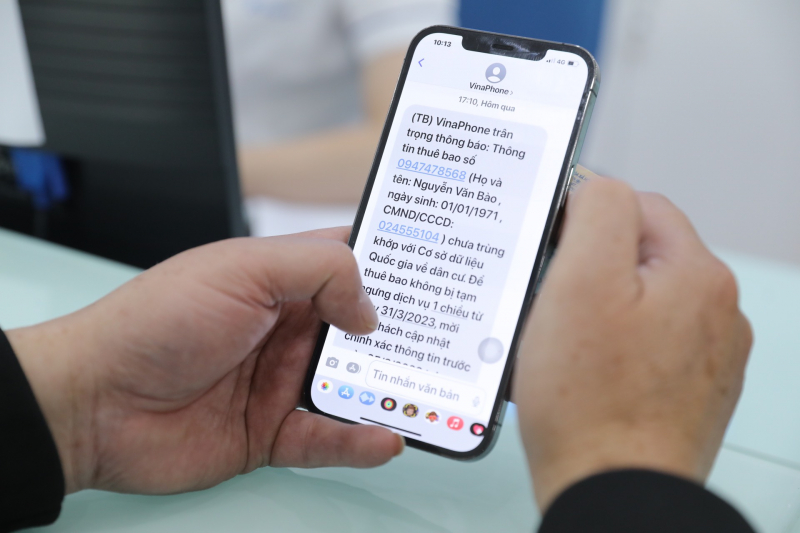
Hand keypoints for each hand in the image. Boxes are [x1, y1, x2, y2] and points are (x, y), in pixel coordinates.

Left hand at [8, 228, 403, 493]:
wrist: (93, 403)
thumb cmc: (154, 322)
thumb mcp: (242, 270)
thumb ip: (318, 271)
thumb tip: (371, 308)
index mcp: (281, 280)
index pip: (350, 265)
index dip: (394, 267)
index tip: (439, 272)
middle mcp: (287, 330)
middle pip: (364, 333)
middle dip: (404, 337)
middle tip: (453, 342)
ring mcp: (280, 383)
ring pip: (353, 388)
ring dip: (390, 392)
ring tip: (431, 395)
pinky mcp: (272, 434)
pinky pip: (327, 440)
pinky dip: (358, 441)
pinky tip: (383, 437)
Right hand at [515, 179, 751, 509]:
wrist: (613, 493)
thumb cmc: (592, 402)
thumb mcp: (579, 282)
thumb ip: (597, 212)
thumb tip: (600, 187)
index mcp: (698, 275)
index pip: (637, 205)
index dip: (584, 222)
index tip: (553, 252)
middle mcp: (715, 312)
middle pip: (640, 256)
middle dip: (592, 272)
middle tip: (556, 310)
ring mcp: (706, 356)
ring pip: (642, 303)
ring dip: (603, 313)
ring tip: (570, 351)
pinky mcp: (690, 390)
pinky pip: (646, 345)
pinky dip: (616, 351)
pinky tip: (590, 377)